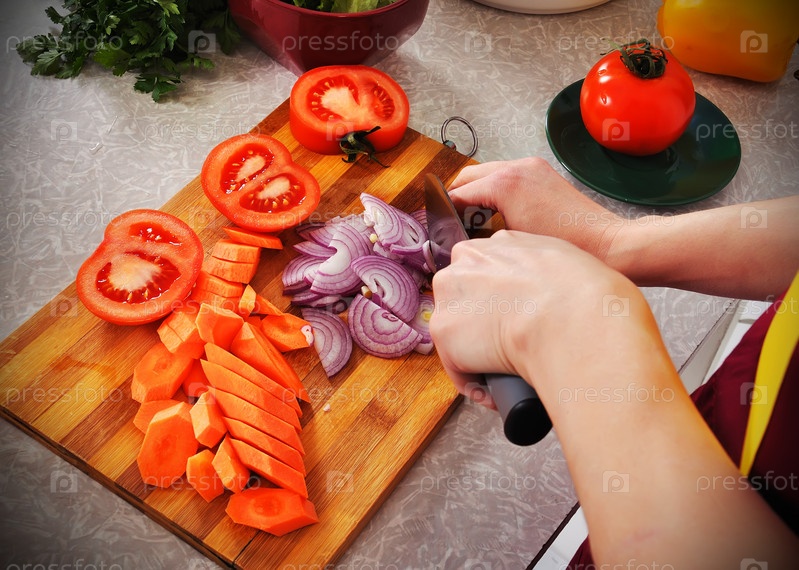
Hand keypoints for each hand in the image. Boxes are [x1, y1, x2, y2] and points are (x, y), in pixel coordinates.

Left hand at [429, 230, 649, 408]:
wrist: (575, 320)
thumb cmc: (590, 297)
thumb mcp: (573, 263)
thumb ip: (551, 270)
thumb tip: (555, 296)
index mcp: (502, 242)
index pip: (489, 271)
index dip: (501, 300)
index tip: (518, 319)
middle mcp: (468, 260)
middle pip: (466, 297)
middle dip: (484, 323)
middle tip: (512, 348)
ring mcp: (451, 295)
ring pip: (458, 330)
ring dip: (476, 353)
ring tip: (505, 372)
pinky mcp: (444, 331)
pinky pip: (455, 365)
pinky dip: (472, 381)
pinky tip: (494, 392)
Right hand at [448, 157, 621, 262]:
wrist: (606, 244)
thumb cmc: (565, 247)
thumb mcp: (512, 243)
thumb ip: (481, 233)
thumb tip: (464, 235)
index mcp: (504, 183)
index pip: (460, 191)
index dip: (446, 208)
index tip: (438, 221)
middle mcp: (516, 167)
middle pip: (469, 175)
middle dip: (458, 195)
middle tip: (451, 220)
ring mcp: (531, 167)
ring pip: (487, 172)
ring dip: (476, 190)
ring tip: (473, 218)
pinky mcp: (543, 172)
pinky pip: (507, 174)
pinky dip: (495, 188)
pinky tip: (497, 212)